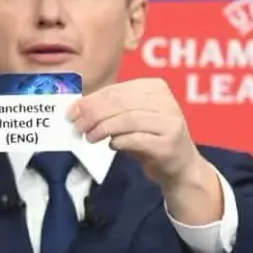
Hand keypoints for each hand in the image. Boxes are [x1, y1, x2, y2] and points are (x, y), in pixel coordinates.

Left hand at [68, 78, 199, 186]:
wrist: (180, 166)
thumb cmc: (150, 138)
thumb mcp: (132, 118)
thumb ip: (110, 110)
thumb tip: (78, 108)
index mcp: (155, 87)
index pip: (117, 90)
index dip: (91, 100)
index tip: (72, 112)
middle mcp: (166, 101)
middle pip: (121, 103)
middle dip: (94, 114)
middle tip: (77, 126)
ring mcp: (171, 122)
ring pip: (128, 119)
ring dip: (103, 128)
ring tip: (90, 137)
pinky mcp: (169, 143)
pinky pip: (137, 139)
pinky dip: (119, 141)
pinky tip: (111, 146)